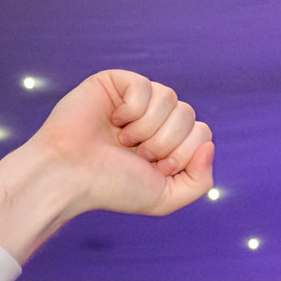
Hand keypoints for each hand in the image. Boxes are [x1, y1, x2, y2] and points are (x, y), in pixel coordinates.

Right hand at [34, 70, 214, 216]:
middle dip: (165, 142)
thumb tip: (209, 146)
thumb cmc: (113, 187)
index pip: (202, 134)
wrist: (71, 175)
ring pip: (170, 98)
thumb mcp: (166, 197)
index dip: (183, 153)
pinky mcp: (117, 82)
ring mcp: (137, 99)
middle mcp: (156, 119)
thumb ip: (200, 181)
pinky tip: (114, 120)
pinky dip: (132, 109)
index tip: (155, 167)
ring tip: (123, 140)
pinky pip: (145, 86)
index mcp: (169, 142)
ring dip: (147, 127)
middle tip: (138, 154)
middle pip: (188, 115)